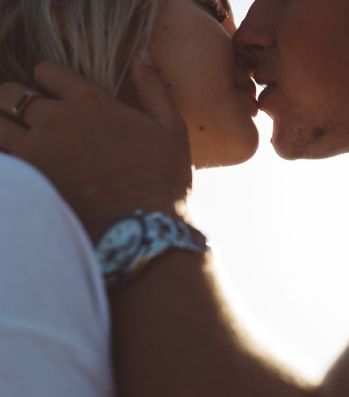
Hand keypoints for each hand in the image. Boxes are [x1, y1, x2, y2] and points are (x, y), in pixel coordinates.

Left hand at [0, 59, 191, 240]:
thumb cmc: (163, 179)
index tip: (56, 90)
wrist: (145, 230)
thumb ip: (153, 88)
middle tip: (31, 113)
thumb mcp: (171, 129)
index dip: (49, 78)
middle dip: (17, 99)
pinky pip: (3, 160)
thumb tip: (141, 55)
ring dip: (5, 126)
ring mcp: (37, 152)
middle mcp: (56, 121)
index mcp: (90, 102)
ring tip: (20, 137)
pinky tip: (23, 165)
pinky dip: (8, 157)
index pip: (46, 70)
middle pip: (11, 94)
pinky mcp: (30, 182)